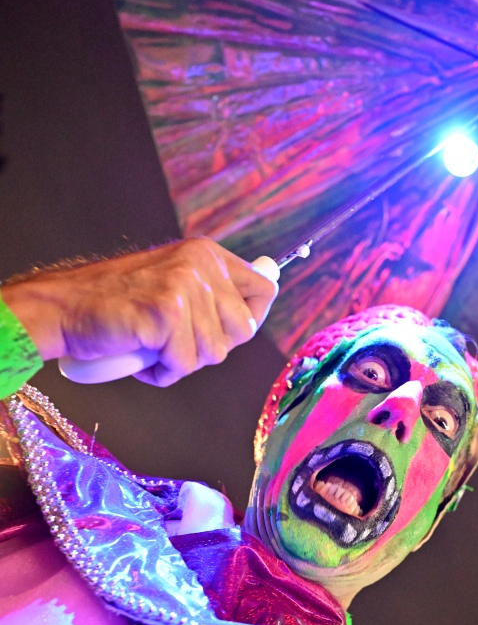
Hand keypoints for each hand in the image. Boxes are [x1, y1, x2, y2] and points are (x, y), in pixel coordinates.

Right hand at [2, 238, 277, 386]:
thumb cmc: (118, 306)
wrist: (63, 309)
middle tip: (170, 337)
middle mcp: (200, 263)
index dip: (248, 320)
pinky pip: (184, 365)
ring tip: (150, 342)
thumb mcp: (175, 286)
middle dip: (209, 347)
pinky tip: (139, 351)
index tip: (219, 330)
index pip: (264, 291)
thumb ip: (216, 293)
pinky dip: (160, 371)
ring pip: (213, 354)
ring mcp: (184, 286)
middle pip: (243, 331)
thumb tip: (266, 293)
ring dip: (180, 361)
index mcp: (206, 253)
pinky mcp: (167, 312)